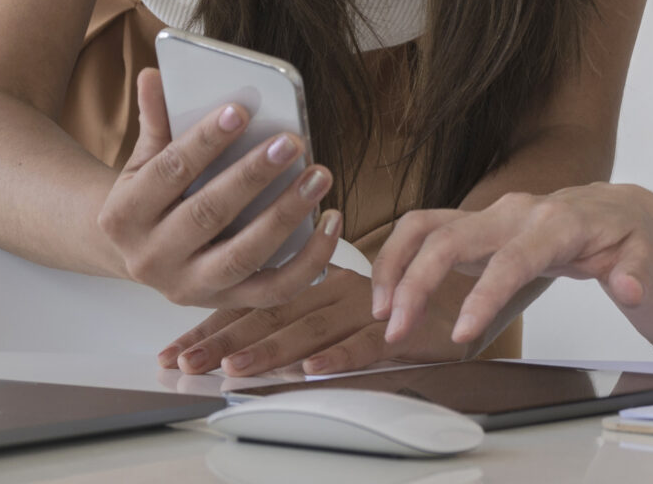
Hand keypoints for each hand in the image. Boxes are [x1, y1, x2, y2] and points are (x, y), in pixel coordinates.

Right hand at [94, 68, 338, 307]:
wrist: (135, 255)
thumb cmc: (150, 197)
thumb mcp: (142, 162)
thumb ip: (154, 122)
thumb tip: (153, 75)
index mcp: (124, 216)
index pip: (168, 171)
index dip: (204, 141)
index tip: (240, 109)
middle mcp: (151, 259)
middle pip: (208, 214)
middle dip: (252, 175)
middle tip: (292, 140)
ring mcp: (190, 287)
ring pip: (243, 255)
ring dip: (286, 214)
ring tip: (319, 176)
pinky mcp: (226, 303)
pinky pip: (274, 289)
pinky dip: (309, 260)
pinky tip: (331, 221)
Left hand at [160, 266, 477, 377]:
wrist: (477, 284)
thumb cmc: (409, 301)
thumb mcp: (348, 306)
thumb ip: (308, 318)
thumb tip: (247, 348)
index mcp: (320, 282)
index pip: (256, 302)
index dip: (214, 326)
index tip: (176, 350)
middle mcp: (337, 290)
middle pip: (271, 316)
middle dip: (224, 342)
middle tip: (187, 364)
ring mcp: (367, 308)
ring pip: (309, 330)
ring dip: (269, 352)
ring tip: (234, 370)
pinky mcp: (401, 328)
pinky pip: (365, 344)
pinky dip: (338, 357)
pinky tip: (311, 370)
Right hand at [371, 183, 652, 347]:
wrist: (616, 209)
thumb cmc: (627, 233)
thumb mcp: (647, 252)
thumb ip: (639, 271)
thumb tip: (629, 289)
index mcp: (555, 223)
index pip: (512, 259)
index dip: (485, 294)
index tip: (462, 332)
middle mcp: (514, 212)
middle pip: (450, 236)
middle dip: (417, 280)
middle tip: (396, 328)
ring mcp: (489, 215)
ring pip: (425, 226)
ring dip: (395, 266)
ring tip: (382, 313)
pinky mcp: (473, 224)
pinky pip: (423, 231)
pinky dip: (397, 258)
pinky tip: (388, 294)